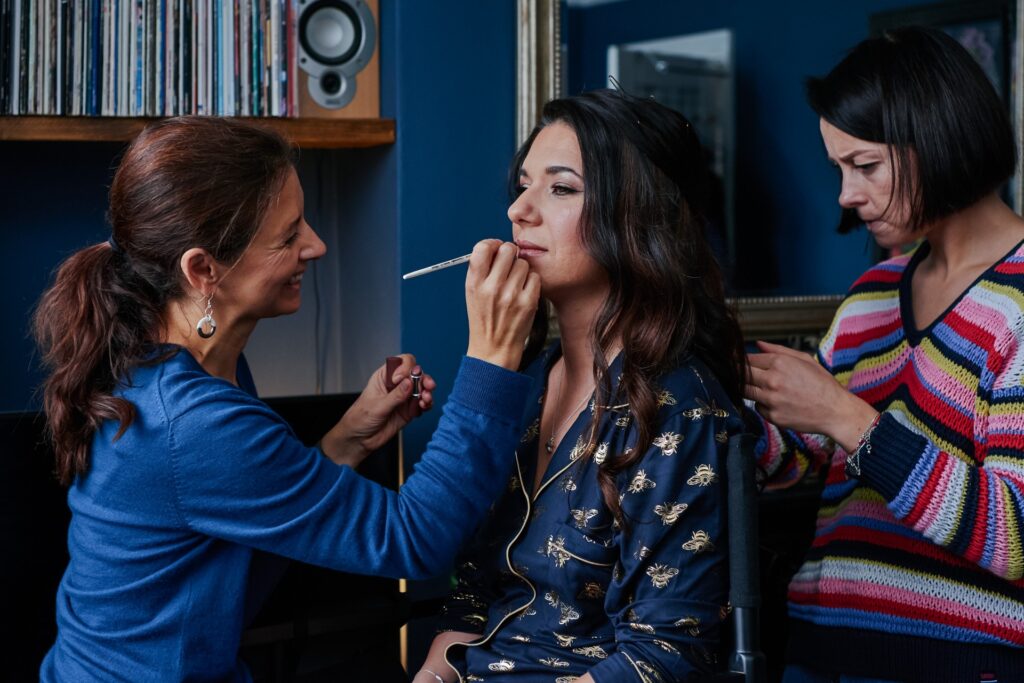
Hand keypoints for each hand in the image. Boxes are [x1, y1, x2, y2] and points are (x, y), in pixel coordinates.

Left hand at [320, 354, 436, 467]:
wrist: (360, 439)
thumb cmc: (360, 419)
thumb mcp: (377, 406)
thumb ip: (395, 395)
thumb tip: (410, 382)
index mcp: (384, 377)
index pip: (401, 362)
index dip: (406, 367)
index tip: (401, 379)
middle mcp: (396, 385)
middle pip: (415, 374)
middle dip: (423, 378)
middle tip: (427, 386)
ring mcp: (403, 397)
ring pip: (421, 388)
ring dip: (427, 392)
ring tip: (426, 399)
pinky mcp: (409, 410)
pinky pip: (422, 403)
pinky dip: (427, 404)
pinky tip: (425, 406)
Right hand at [464, 239, 540, 369]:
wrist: (493, 349)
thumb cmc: (484, 318)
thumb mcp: (473, 293)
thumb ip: (481, 269)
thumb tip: (498, 246)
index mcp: (474, 283)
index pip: (483, 248)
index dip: (492, 244)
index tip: (496, 249)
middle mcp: (491, 288)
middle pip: (507, 250)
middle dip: (510, 254)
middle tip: (509, 265)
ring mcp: (511, 295)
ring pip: (523, 263)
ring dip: (521, 270)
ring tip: (515, 283)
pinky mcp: (528, 303)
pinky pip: (535, 277)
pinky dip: (531, 282)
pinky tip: (524, 292)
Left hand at [745, 340, 876, 449]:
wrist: (835, 411)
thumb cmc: (822, 384)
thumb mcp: (804, 359)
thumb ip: (778, 350)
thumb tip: (758, 344)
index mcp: (780, 363)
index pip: (748, 359)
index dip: (742, 361)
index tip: (740, 363)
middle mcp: (772, 380)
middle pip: (742, 375)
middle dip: (741, 374)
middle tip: (746, 376)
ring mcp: (771, 400)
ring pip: (745, 391)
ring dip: (749, 389)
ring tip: (764, 388)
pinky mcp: (772, 416)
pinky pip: (758, 407)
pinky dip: (762, 404)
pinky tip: (777, 403)